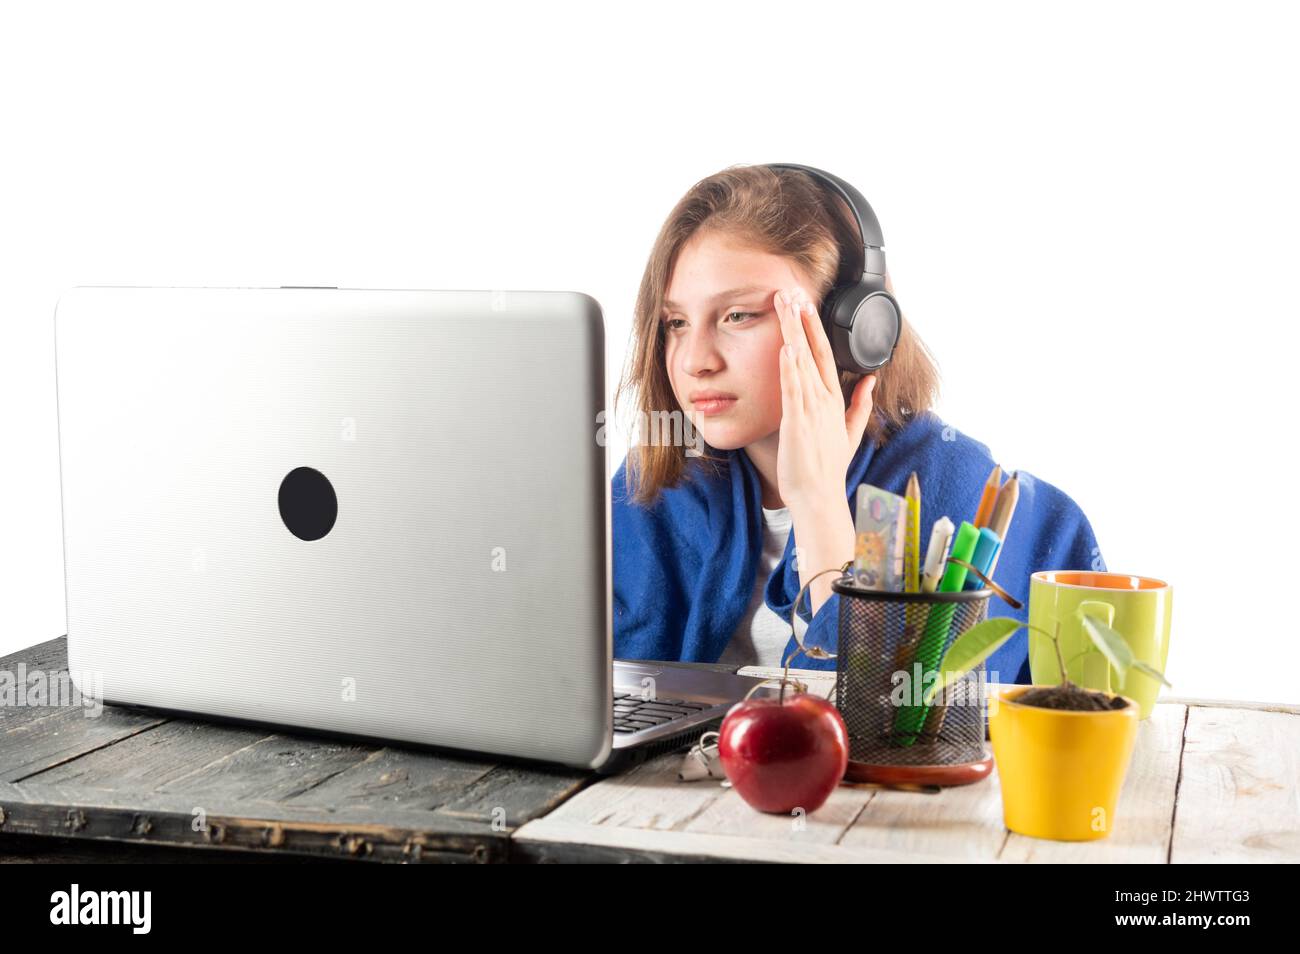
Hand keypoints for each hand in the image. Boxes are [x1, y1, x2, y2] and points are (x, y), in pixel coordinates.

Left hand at [775, 286, 876, 513]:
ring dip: (792, 332)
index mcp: (834, 400)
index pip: (823, 354)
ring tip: (784, 305)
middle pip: (813, 349)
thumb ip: (860, 404)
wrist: (819, 495)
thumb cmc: (828, 467)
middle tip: (792, 291)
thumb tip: (871, 381)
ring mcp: (811, 409)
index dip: (814, 327)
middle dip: (802, 319)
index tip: (804, 303)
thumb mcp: (850, 433)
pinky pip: (793, 389)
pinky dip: (790, 368)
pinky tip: (787, 347)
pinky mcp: (797, 422)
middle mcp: (824, 399)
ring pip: (801, 362)